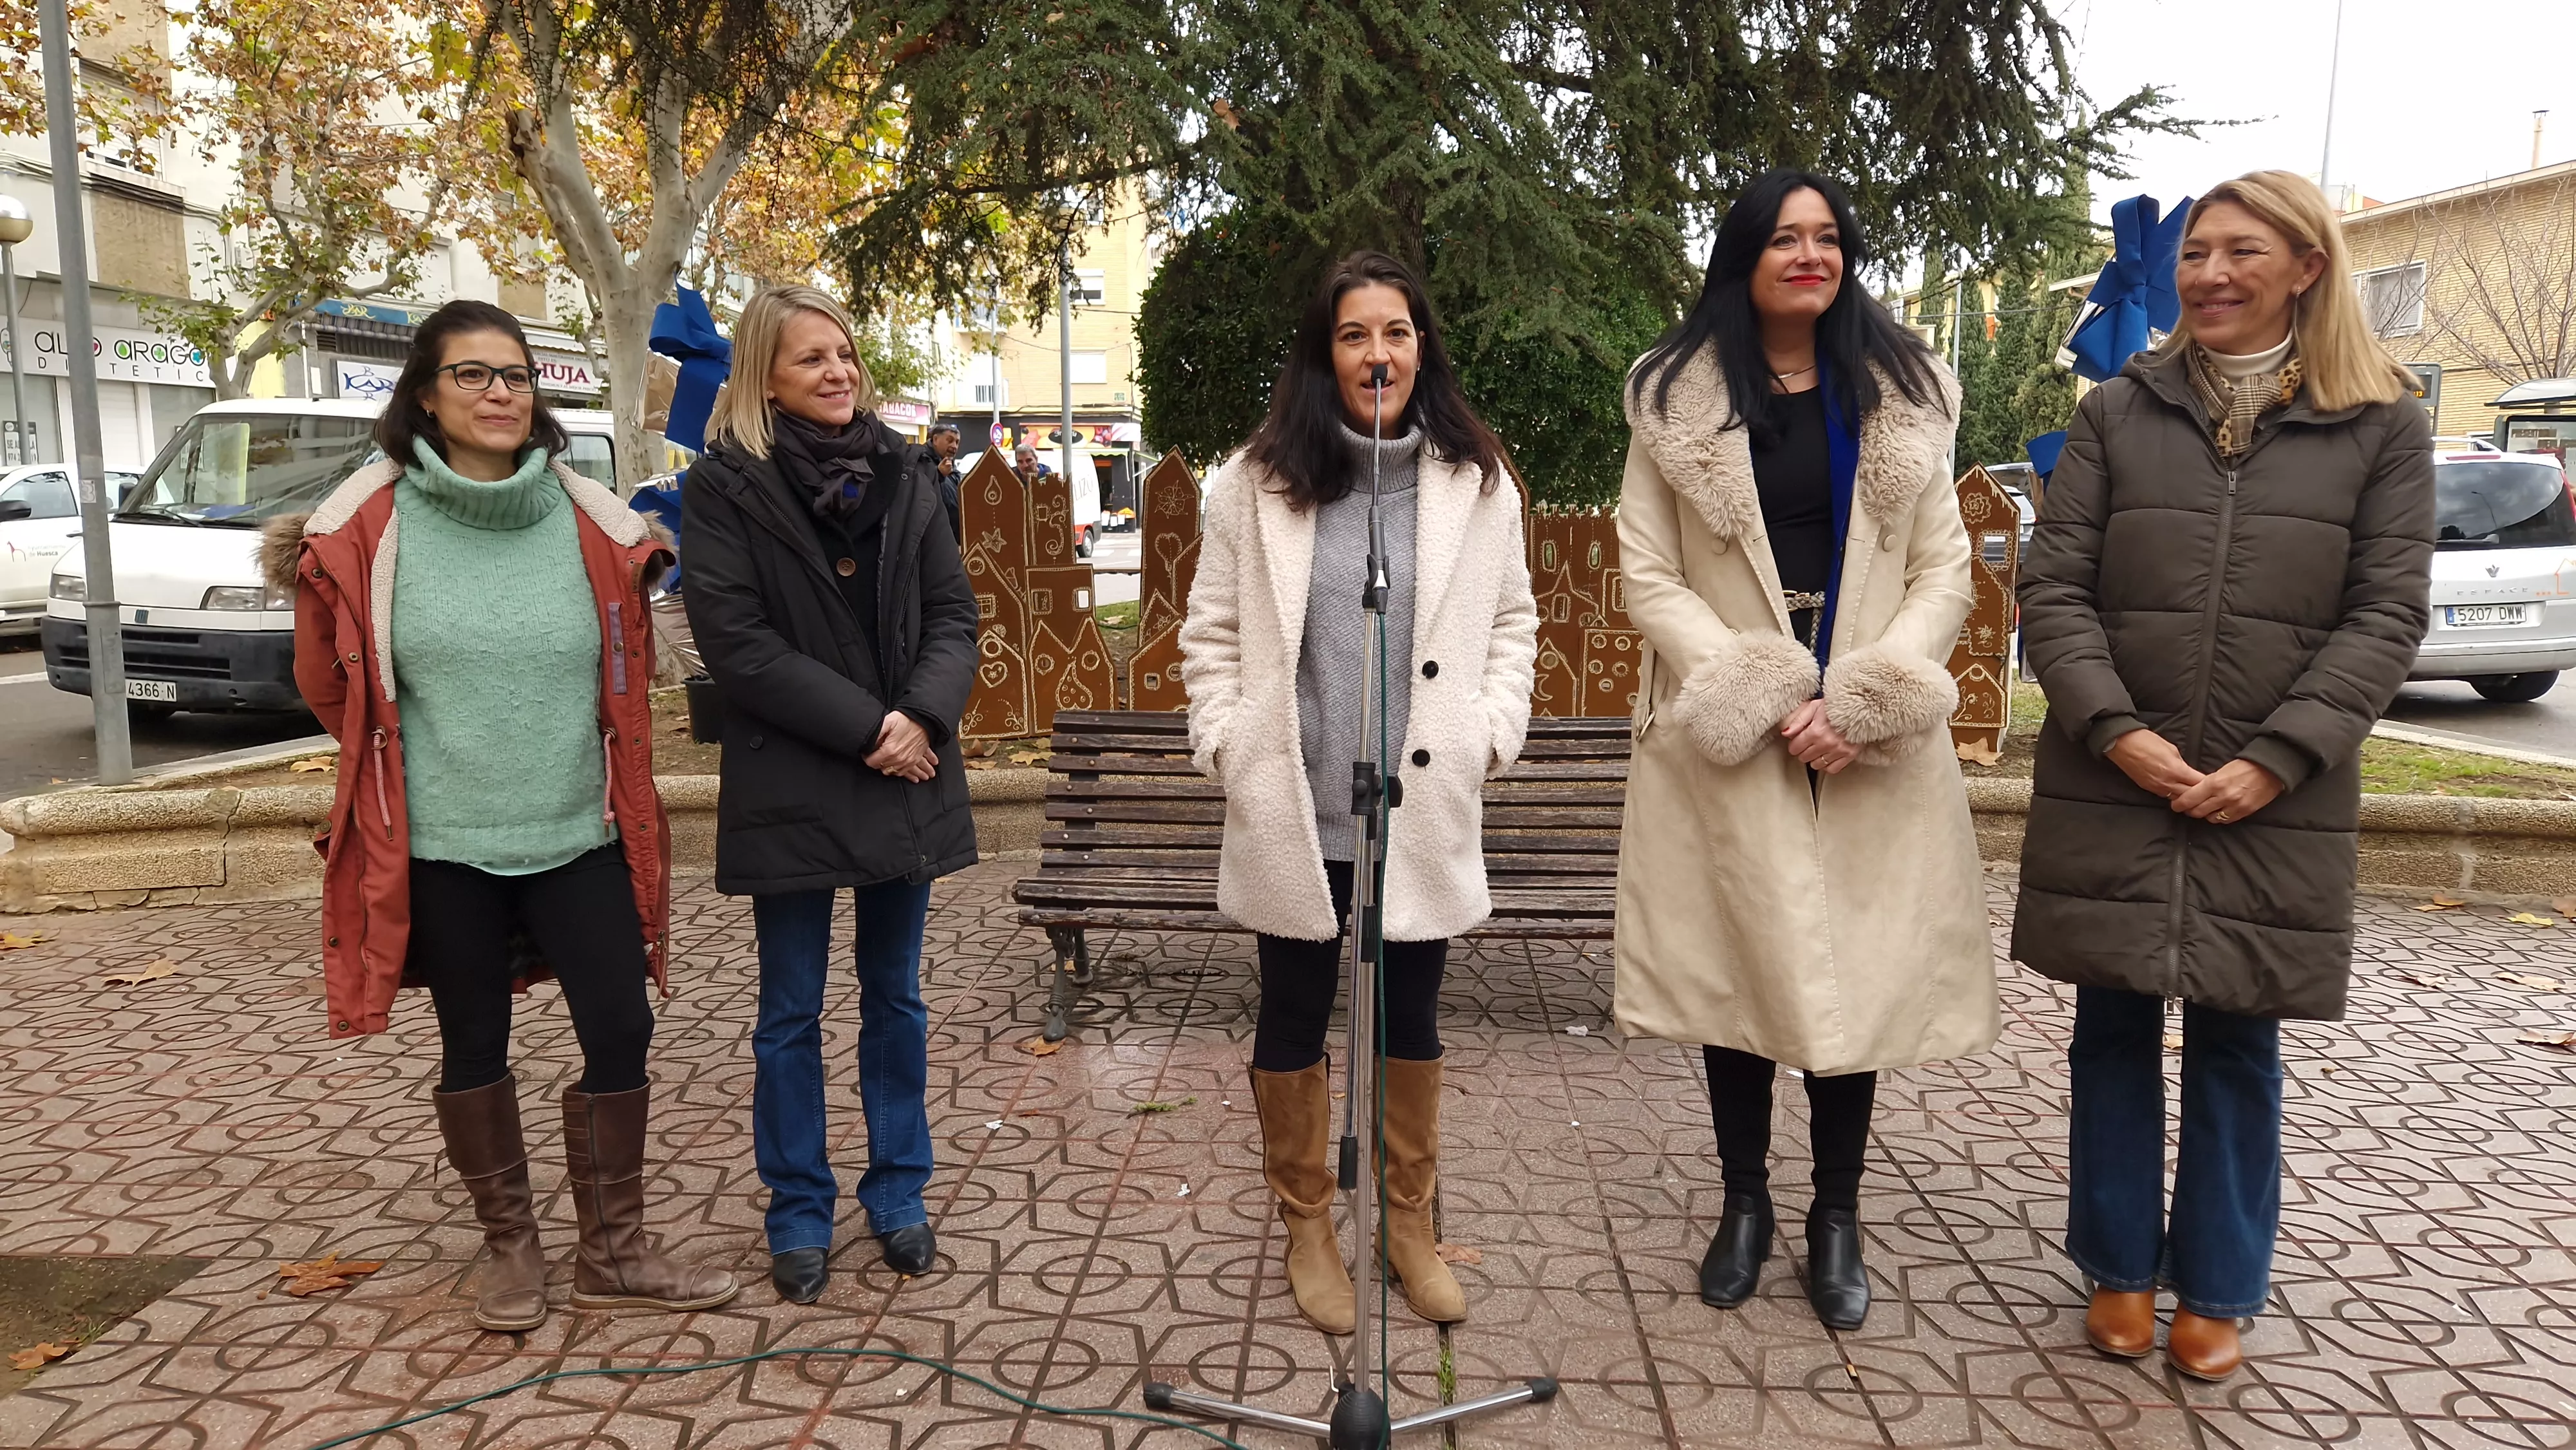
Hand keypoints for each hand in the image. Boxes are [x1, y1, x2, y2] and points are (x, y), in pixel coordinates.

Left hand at [865, 711, 937, 781]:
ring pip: (892, 772)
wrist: (924, 720)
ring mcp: (907, 761)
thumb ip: (876, 734)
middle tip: (876, 755)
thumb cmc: (906, 720)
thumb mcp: (887, 722)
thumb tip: (867, 744)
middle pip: (881, 768)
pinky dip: (898, 771)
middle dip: (877, 762)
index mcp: (889, 750)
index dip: (867, 757)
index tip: (867, 753)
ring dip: (887, 768)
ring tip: (884, 763)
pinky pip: (904, 772)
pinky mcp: (915, 760)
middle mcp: (898, 759)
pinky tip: (895, 767)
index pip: (872, 762)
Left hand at [1778, 698, 1859, 773]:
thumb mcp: (1815, 707)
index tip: (1798, 740)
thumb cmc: (1837, 705)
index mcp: (1816, 731)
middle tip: (1809, 743)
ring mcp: (1838, 751)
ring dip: (1814, 758)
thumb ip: (1799, 721)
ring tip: (1819, 749)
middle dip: (1803, 751)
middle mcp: (1826, 743)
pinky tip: (1828, 756)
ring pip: (1816, 765)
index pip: (1795, 748)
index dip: (1794, 744)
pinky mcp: (1850, 755)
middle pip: (1804, 757)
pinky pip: (1832, 769)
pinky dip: (1828, 765)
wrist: (1862, 707)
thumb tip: (1786, 734)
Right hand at [2105, 729, 2202, 800]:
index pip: (2198, 783)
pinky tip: (2177, 792)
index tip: (2213, 784)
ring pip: (2177, 799)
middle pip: (2190, 795)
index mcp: (2176, 770)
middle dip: (2199, 795)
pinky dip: (2173, 794)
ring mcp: (2156, 787)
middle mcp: (2167, 782)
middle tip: (2206, 794)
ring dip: (2185, 797)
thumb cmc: (2146, 741)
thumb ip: (2181, 762)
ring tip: (2193, 797)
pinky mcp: (2147, 788)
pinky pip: (2165, 795)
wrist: (2122, 743)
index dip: (2207, 784)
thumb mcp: (2171, 748)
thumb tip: (2186, 771)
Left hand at [2169, 759, 2283, 824]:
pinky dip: (2219, 817)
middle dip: (2189, 810)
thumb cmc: (2245, 766)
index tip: (2175, 805)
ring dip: (2204, 814)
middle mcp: (2223, 796)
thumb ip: (2208, 783)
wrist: (2270, 770)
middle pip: (2197, 811)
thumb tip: (2195, 792)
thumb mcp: (2222, 770)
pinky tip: (2218, 811)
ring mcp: (2234, 806)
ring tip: (2203, 809)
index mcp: (2215, 783)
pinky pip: (2225, 820)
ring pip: (2210, 818)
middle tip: (2187, 808)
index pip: (2190, 798)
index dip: (2179, 804)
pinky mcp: (2244, 812)